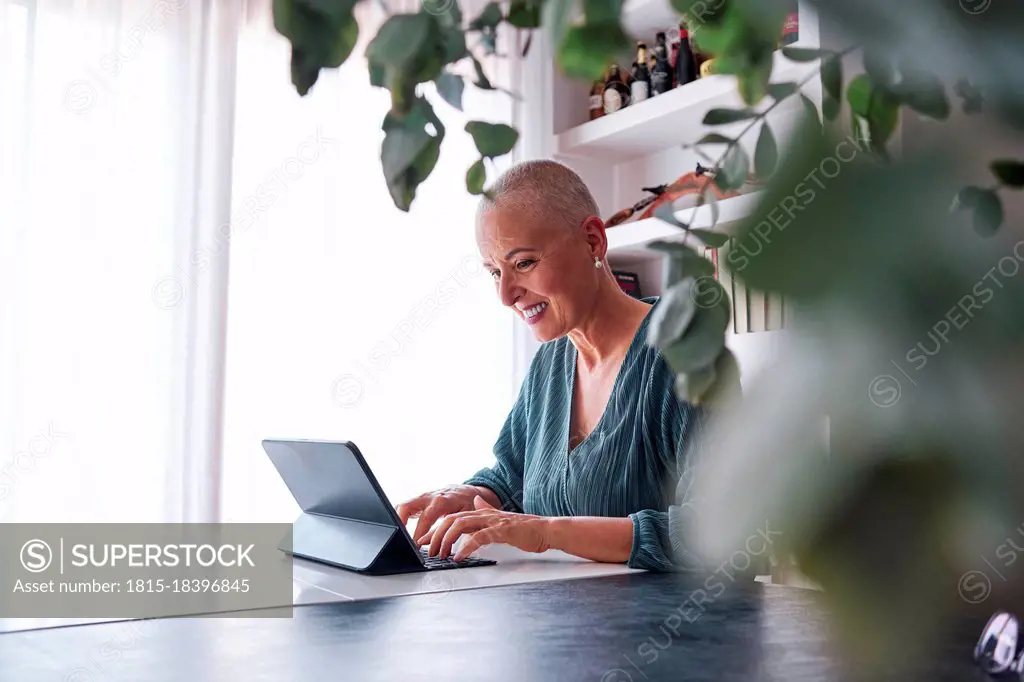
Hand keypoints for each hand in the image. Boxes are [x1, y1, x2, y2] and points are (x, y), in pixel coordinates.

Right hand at [396, 484, 491, 544]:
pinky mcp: (419, 501)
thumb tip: (432, 544)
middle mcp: (429, 497)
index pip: (425, 518)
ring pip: (402, 506)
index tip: (414, 546)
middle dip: (399, 523)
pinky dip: (401, 518)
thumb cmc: (468, 505)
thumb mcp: (462, 519)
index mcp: (442, 501)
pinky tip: (401, 530)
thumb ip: (447, 530)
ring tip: (398, 537)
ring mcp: (422, 497)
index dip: (418, 533)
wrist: (469, 492)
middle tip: (399, 539)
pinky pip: (406, 508)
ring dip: (398, 520)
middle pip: (406, 507)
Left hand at [420, 495, 550, 560]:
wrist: (545, 530)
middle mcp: (484, 514)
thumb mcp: (500, 517)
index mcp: (482, 512)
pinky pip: (479, 537)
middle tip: (428, 550)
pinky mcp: (501, 530)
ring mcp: (492, 521)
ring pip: (461, 524)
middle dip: (436, 535)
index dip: (436, 529)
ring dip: (447, 540)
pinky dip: (466, 547)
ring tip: (441, 554)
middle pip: (451, 519)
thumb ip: (486, 510)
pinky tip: (460, 556)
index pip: (452, 517)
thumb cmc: (525, 528)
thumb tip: (476, 501)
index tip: (424, 541)